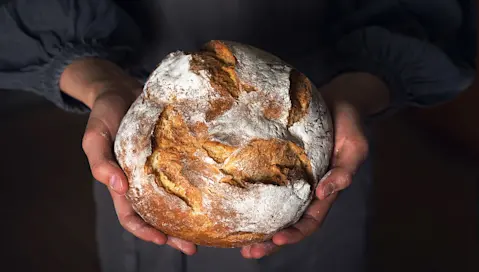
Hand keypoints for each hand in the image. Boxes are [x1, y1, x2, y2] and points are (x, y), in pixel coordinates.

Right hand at [60, 58, 196, 254]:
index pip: (130, 215)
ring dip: (186, 216)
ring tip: (206, 229)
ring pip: (173, 199)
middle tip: (192, 246)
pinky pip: (183, 175)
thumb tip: (117, 186)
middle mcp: (142, 180)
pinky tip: (210, 193)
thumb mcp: (95, 136)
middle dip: (172, 234)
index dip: (144, 231)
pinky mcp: (172, 153)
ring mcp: (158, 168)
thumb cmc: (104, 114)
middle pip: (156, 215)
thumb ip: (100, 161)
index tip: (162, 239)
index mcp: (121, 182)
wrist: (121, 90)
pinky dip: (193, 187)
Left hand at [241, 73, 388, 258]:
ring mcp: (292, 177)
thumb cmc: (349, 124)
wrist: (338, 100)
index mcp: (325, 192)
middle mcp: (306, 189)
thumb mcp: (355, 147)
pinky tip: (232, 199)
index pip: (310, 221)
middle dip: (270, 241)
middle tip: (248, 252)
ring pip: (273, 207)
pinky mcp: (279, 161)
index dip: (294, 234)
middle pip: (288, 222)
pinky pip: (264, 181)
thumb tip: (325, 192)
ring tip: (236, 238)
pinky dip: (251, 194)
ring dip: (258, 225)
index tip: (276, 240)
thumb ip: (345, 170)